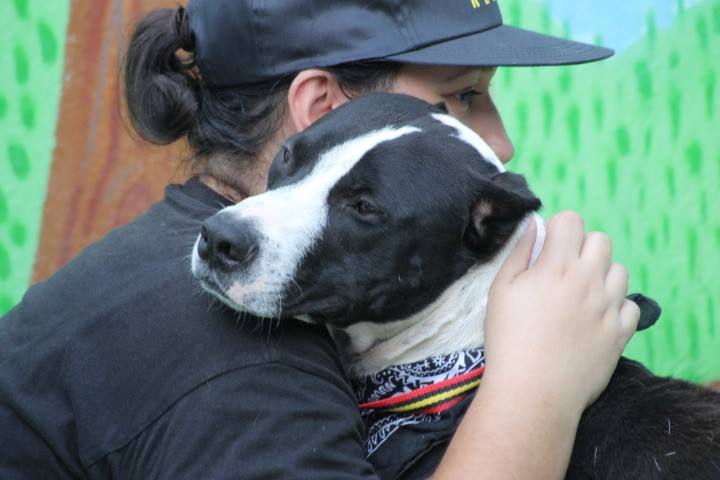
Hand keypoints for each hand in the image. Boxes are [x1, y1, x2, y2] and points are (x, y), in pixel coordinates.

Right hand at [483, 211, 639, 413]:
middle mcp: (590, 279)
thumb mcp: (501, 290)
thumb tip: (535, 226)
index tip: (548, 247)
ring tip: (581, 295)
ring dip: (601, 275)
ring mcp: (610, 306)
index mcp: (557, 265)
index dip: (558, 228)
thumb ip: (520, 253)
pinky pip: (630, 305)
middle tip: (563, 271)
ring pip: (620, 270)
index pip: (572, 220)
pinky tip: (596, 318)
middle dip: (582, 247)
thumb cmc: (509, 338)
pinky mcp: (621, 332)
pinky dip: (616, 307)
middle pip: (601, 240)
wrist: (534, 390)